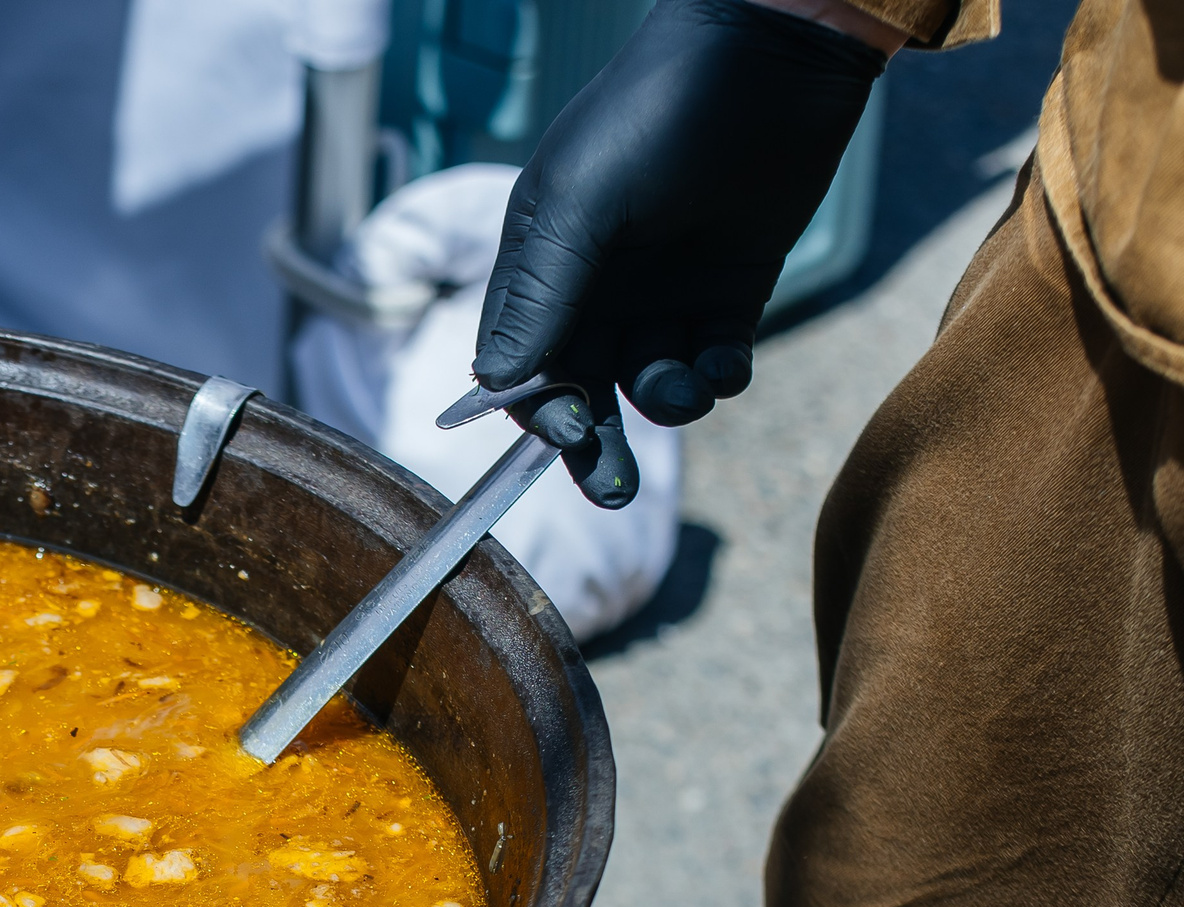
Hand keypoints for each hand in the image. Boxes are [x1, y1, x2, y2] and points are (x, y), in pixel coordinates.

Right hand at [474, 0, 888, 506]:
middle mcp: (599, 284)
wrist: (775, 52)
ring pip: (651, 382)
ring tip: (689, 386)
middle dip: (596, 442)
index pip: (521, 359)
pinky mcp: (733, 289)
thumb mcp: (582, 201)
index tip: (566, 431)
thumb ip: (540, 293)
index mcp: (545, 262)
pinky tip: (726, 365)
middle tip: (615, 489)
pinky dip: (719, 378)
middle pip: (584, 387)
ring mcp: (667, 290)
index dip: (538, 404)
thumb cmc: (658, 111)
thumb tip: (496, 382)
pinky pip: (717, 361)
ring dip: (666, 401)